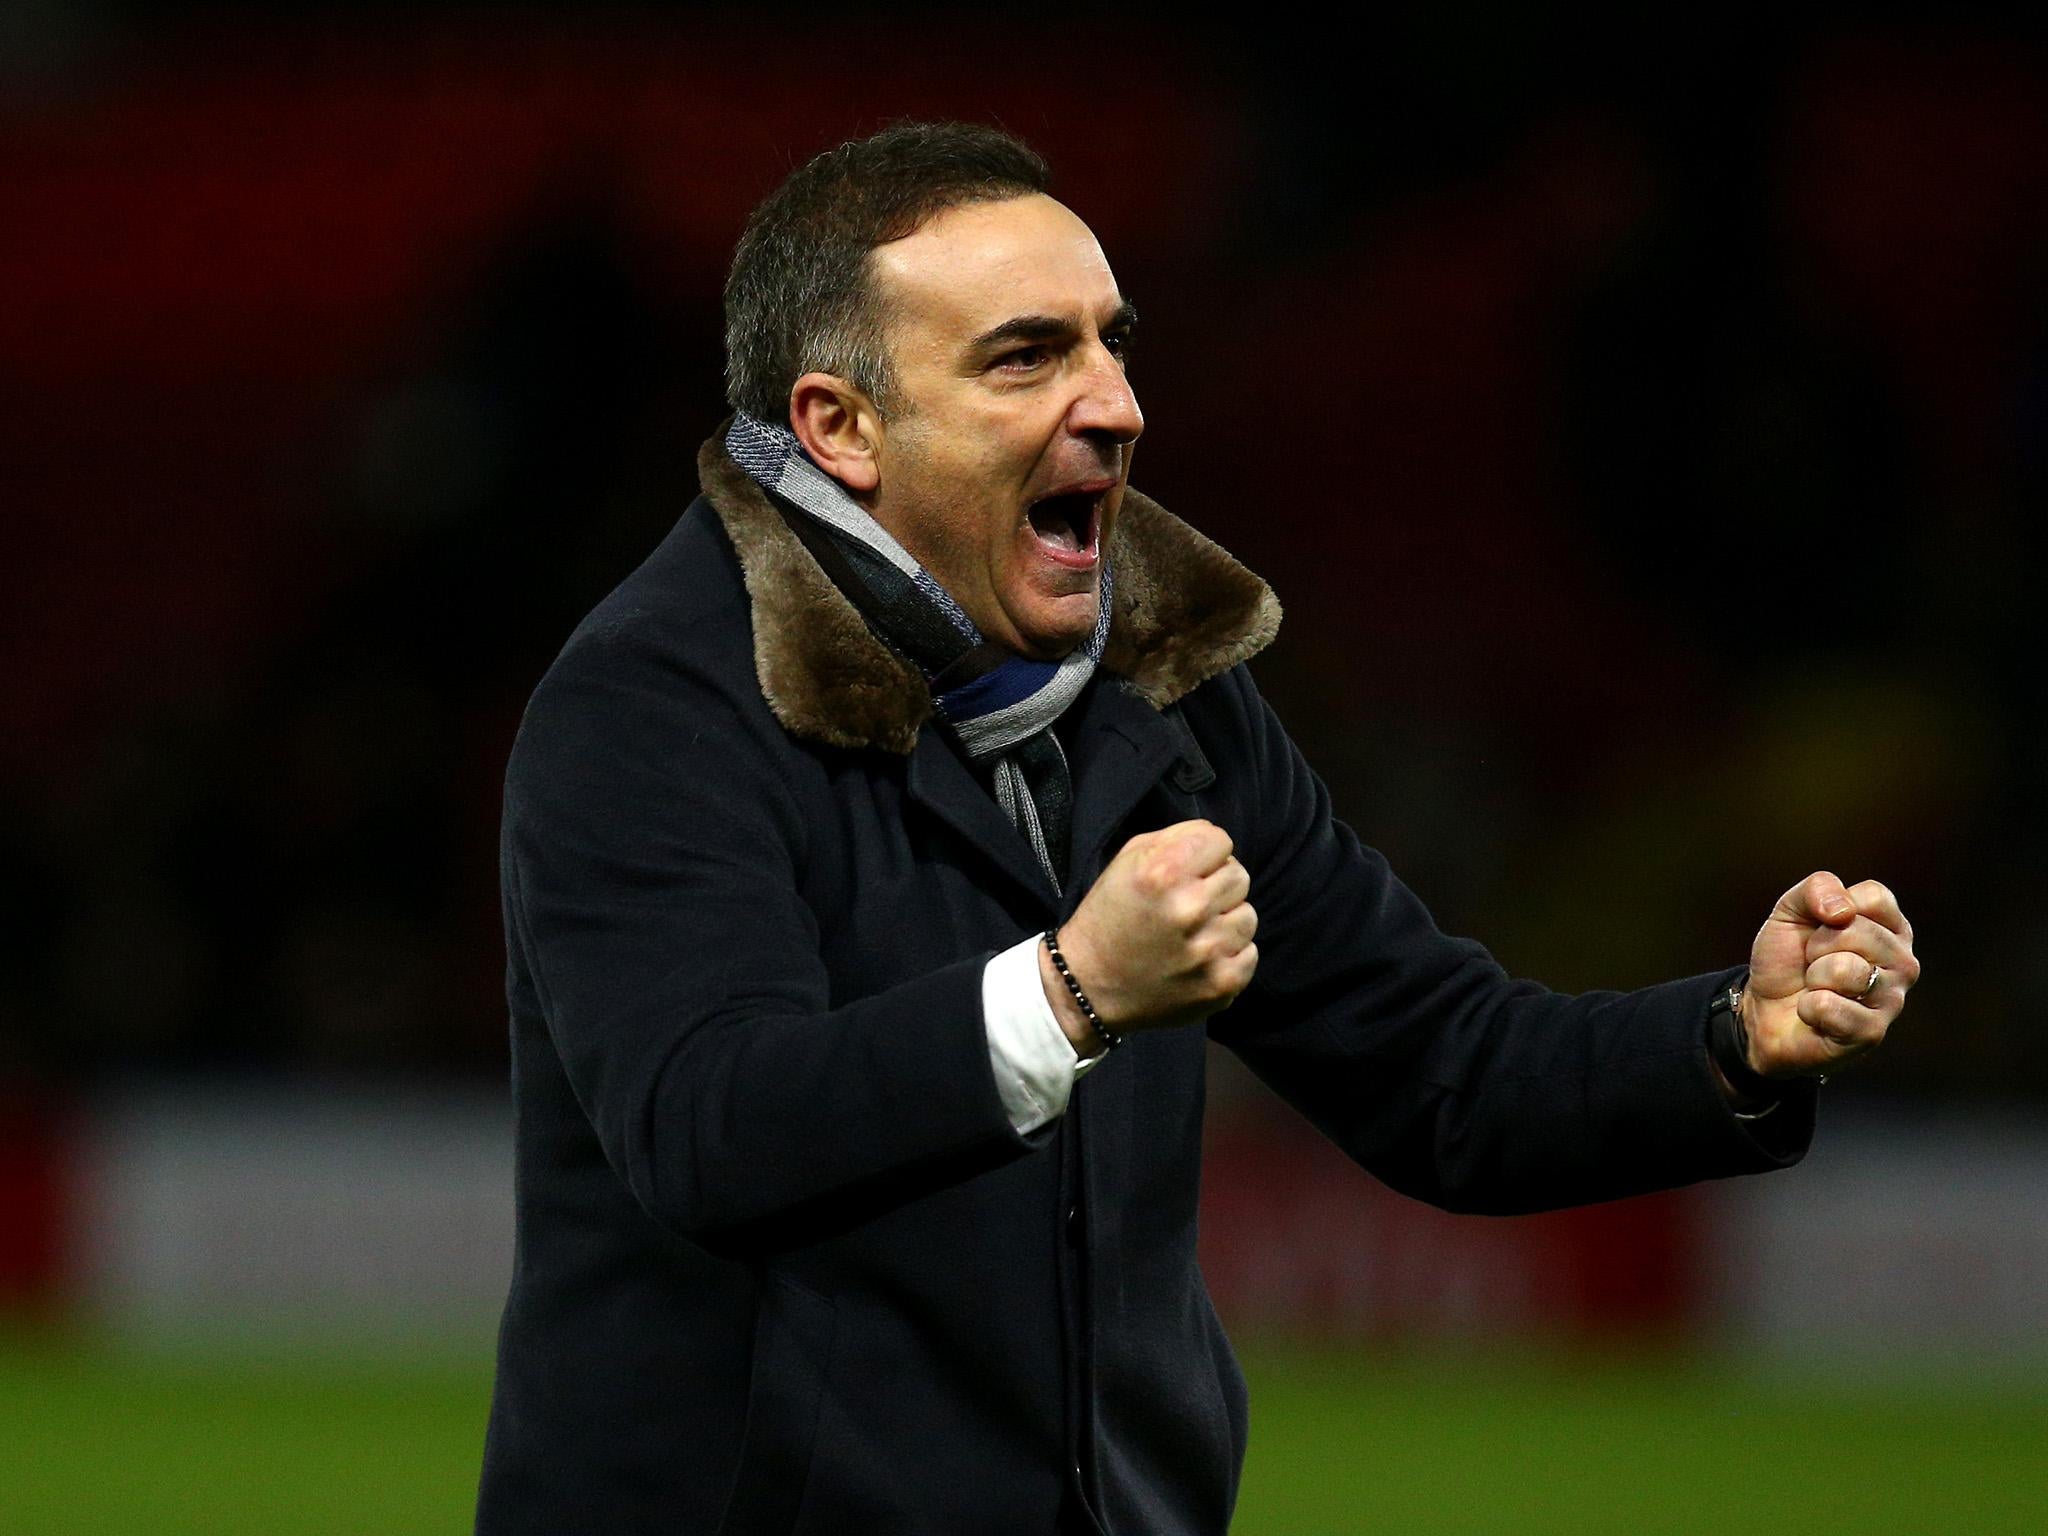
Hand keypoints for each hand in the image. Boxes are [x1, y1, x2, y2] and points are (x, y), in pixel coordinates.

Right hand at [1041, 820, 1258, 1052]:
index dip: (1203, 854)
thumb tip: (1216, 840)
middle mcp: (1189, 908)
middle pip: (1239, 876)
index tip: (1186, 872)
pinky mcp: (1221, 983)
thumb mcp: (1127, 861)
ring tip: (1191, 935)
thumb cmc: (1109, 917)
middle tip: (1186, 906)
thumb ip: (1176, 838)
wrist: (1089, 987)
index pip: (1221, 841)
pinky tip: (1198, 959)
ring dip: (1223, 922)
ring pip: (1247, 916)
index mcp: (1164, 872)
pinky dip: (1228, 956)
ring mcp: (1208, 949)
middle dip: (1215, 886)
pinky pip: (1250, 953)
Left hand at [1740, 871, 1918, 1079]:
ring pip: (1844, 970)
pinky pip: (1828, 1006)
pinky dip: (1808, 1008)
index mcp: (1891, 928)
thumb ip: (1817, 889)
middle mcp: (1903, 963)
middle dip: (1816, 946)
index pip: (1875, 897)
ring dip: (1813, 978)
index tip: (1821, 927)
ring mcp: (1892, 1000)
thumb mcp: (1791, 911)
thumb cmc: (1787, 959)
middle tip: (1812, 963)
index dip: (1831, 909)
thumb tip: (1843, 911)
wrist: (1763, 1010)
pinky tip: (1814, 1015)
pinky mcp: (1871, 1033)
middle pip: (1856, 932)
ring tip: (1815, 988)